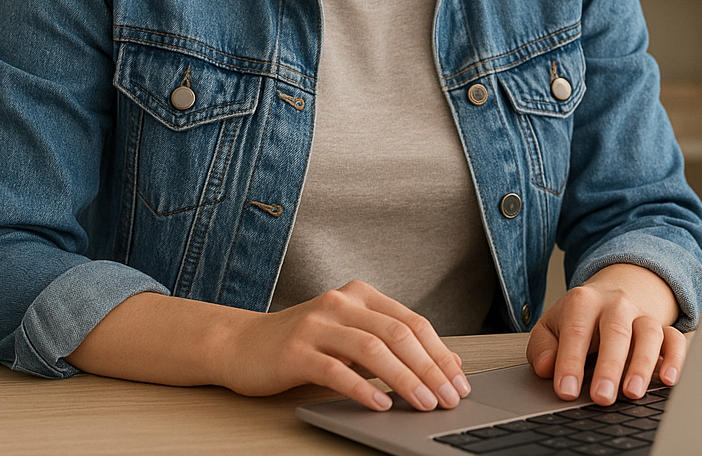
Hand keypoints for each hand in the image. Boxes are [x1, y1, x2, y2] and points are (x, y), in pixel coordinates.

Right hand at [218, 279, 470, 411]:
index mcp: (360, 295)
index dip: (439, 352)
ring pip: (372, 349)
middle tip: (449, 397)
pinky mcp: (296, 350)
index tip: (459, 381)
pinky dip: (363, 389)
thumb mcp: (351, 337)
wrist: (242, 343)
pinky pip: (336, 370)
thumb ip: (391, 344)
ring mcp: (317, 324)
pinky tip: (380, 406)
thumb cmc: (303, 343)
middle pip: (397, 333)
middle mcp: (340, 302)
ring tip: (423, 403)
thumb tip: (447, 360)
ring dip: (404, 379)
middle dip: (429, 368)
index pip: (411, 321)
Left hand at [526, 264, 684, 405]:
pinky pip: (675, 339)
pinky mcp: (664, 329)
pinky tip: (668, 380)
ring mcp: (641, 315)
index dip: (570, 362)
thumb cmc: (579, 318)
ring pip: (648, 334)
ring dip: (642, 364)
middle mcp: (615, 305)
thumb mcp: (552, 325)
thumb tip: (546, 368)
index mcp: (583, 302)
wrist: (612, 293)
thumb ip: (542, 346)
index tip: (566, 390)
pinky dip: (675, 359)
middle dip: (608, 367)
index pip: (576, 331)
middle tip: (601, 397)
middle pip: (615, 331)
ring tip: (632, 393)